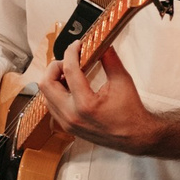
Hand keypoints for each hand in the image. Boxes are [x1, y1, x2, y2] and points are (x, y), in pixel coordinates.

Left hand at [36, 40, 164, 151]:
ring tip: (69, 73)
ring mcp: (67, 123)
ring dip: (54, 80)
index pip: (69, 70)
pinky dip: (56, 92)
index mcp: (86, 104)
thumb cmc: (130, 112)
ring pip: (46, 95)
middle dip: (55, 67)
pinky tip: (69, 87)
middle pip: (46, 83)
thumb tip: (101, 43)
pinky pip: (51, 105)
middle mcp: (72, 115)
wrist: (134, 136)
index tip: (77, 45)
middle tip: (69, 60)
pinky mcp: (67, 126)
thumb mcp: (123, 81)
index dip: (71, 52)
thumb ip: (110, 59)